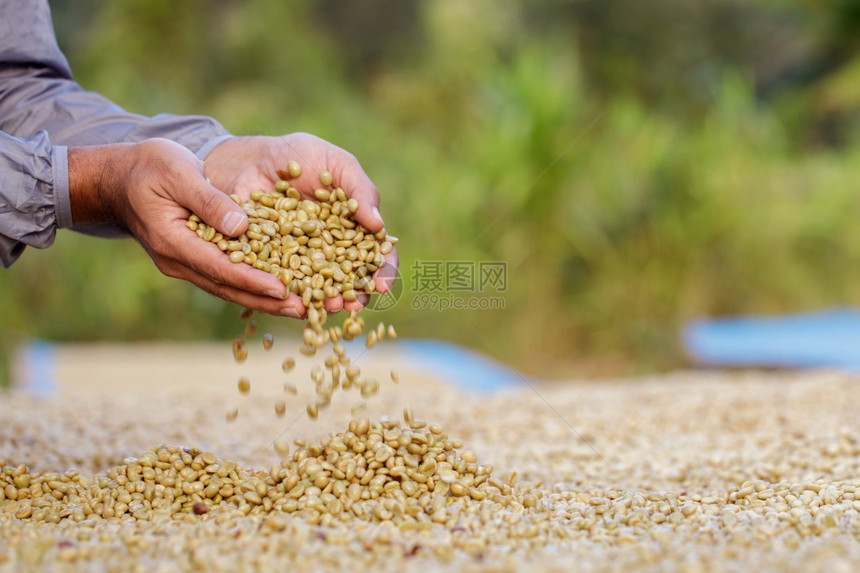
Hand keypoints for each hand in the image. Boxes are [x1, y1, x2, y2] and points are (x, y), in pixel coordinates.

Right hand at [68, 138, 303, 316]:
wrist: (118, 178)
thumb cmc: (149, 166)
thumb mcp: (178, 172)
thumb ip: (208, 200)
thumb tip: (241, 226)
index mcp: (173, 241)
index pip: (219, 267)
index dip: (252, 280)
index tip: (283, 289)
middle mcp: (178, 261)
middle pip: (228, 287)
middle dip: (267, 301)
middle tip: (304, 310)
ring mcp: (184, 264)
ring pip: (229, 288)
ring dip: (264, 300)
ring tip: (301, 307)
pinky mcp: (193, 260)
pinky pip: (226, 278)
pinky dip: (253, 287)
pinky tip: (281, 292)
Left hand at [203, 133, 398, 314]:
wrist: (251, 158)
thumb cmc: (301, 156)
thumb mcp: (338, 165)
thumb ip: (361, 191)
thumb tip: (379, 225)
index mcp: (355, 227)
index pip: (377, 253)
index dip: (384, 270)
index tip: (383, 284)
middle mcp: (333, 249)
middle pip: (352, 278)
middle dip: (356, 294)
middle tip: (354, 303)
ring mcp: (303, 259)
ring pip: (321, 287)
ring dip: (328, 301)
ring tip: (330, 306)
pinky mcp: (273, 264)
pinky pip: (285, 284)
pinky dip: (292, 295)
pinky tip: (296, 302)